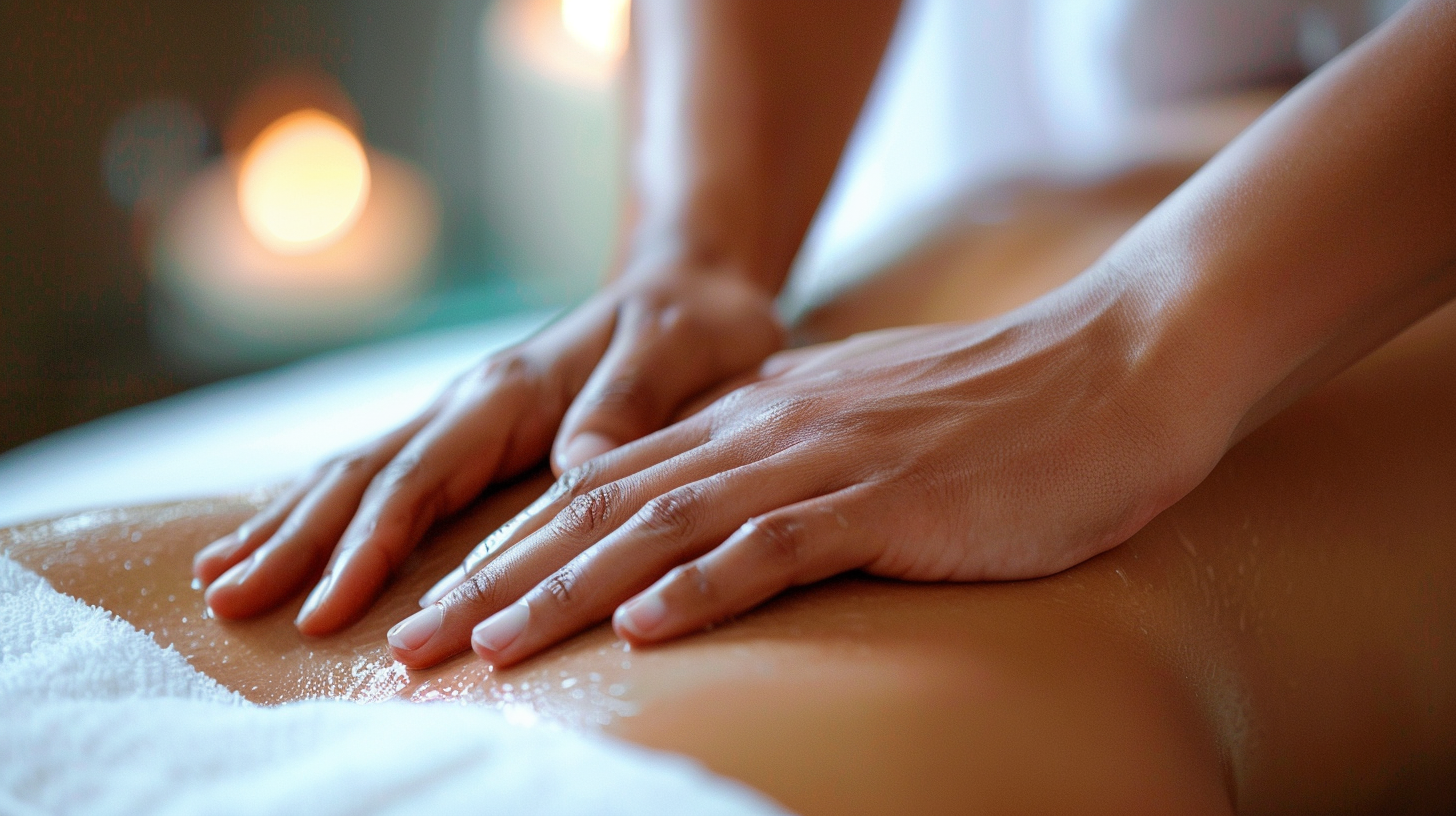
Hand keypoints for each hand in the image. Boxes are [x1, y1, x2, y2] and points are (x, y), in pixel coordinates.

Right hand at [192, 268, 783, 633]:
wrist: (687, 282)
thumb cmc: (694, 322)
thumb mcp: (684, 351)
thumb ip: (629, 402)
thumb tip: (574, 469)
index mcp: (511, 391)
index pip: (421, 477)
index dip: (368, 547)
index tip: (323, 612)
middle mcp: (471, 402)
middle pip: (362, 475)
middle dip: (294, 542)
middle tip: (225, 604)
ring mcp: (464, 415)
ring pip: (357, 472)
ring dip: (289, 526)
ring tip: (220, 580)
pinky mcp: (473, 430)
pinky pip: (385, 471)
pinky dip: (326, 509)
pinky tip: (285, 538)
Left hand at [384, 295, 1232, 668]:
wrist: (1113, 368)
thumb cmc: (998, 412)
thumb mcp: (864, 425)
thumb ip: (787, 453)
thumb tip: (724, 505)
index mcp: (755, 418)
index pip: (608, 486)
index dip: (519, 546)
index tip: (451, 603)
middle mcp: (765, 431)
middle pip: (602, 508)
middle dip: (501, 578)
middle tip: (418, 641)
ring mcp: (820, 460)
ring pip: (661, 529)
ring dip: (567, 591)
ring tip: (488, 648)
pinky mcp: (884, 497)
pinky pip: (774, 546)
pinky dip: (704, 587)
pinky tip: (644, 629)